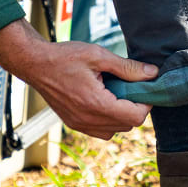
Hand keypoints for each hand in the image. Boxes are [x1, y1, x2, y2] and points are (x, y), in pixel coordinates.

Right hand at [0, 19, 157, 139]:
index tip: (143, 88)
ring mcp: (79, 124)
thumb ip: (127, 67)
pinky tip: (104, 99)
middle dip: (134, 108)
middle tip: (130, 87)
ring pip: (115, 130)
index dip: (145, 103)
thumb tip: (153, 73)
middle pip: (128, 125)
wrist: (34, 63)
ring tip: (116, 93)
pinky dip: (109, 120)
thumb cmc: (65, 56)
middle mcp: (88, 120)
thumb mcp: (99, 56)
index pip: (135, 117)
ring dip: (122, 115)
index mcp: (96, 104)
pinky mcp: (74, 124)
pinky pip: (101, 131)